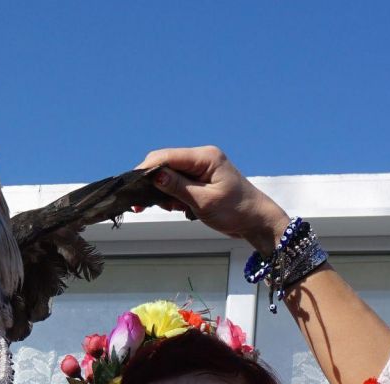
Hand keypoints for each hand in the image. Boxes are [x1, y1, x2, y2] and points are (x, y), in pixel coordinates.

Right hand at [134, 146, 291, 252]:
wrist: (256, 221)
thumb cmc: (235, 211)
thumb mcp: (204, 202)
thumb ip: (178, 187)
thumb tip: (154, 176)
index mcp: (205, 157)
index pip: (167, 156)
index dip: (147, 169)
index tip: (133, 186)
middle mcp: (202, 157)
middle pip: (165, 163)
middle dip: (153, 183)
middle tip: (144, 204)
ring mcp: (201, 168)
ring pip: (169, 174)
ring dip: (164, 193)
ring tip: (174, 209)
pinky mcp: (200, 179)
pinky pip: (178, 183)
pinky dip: (173, 195)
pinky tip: (178, 208)